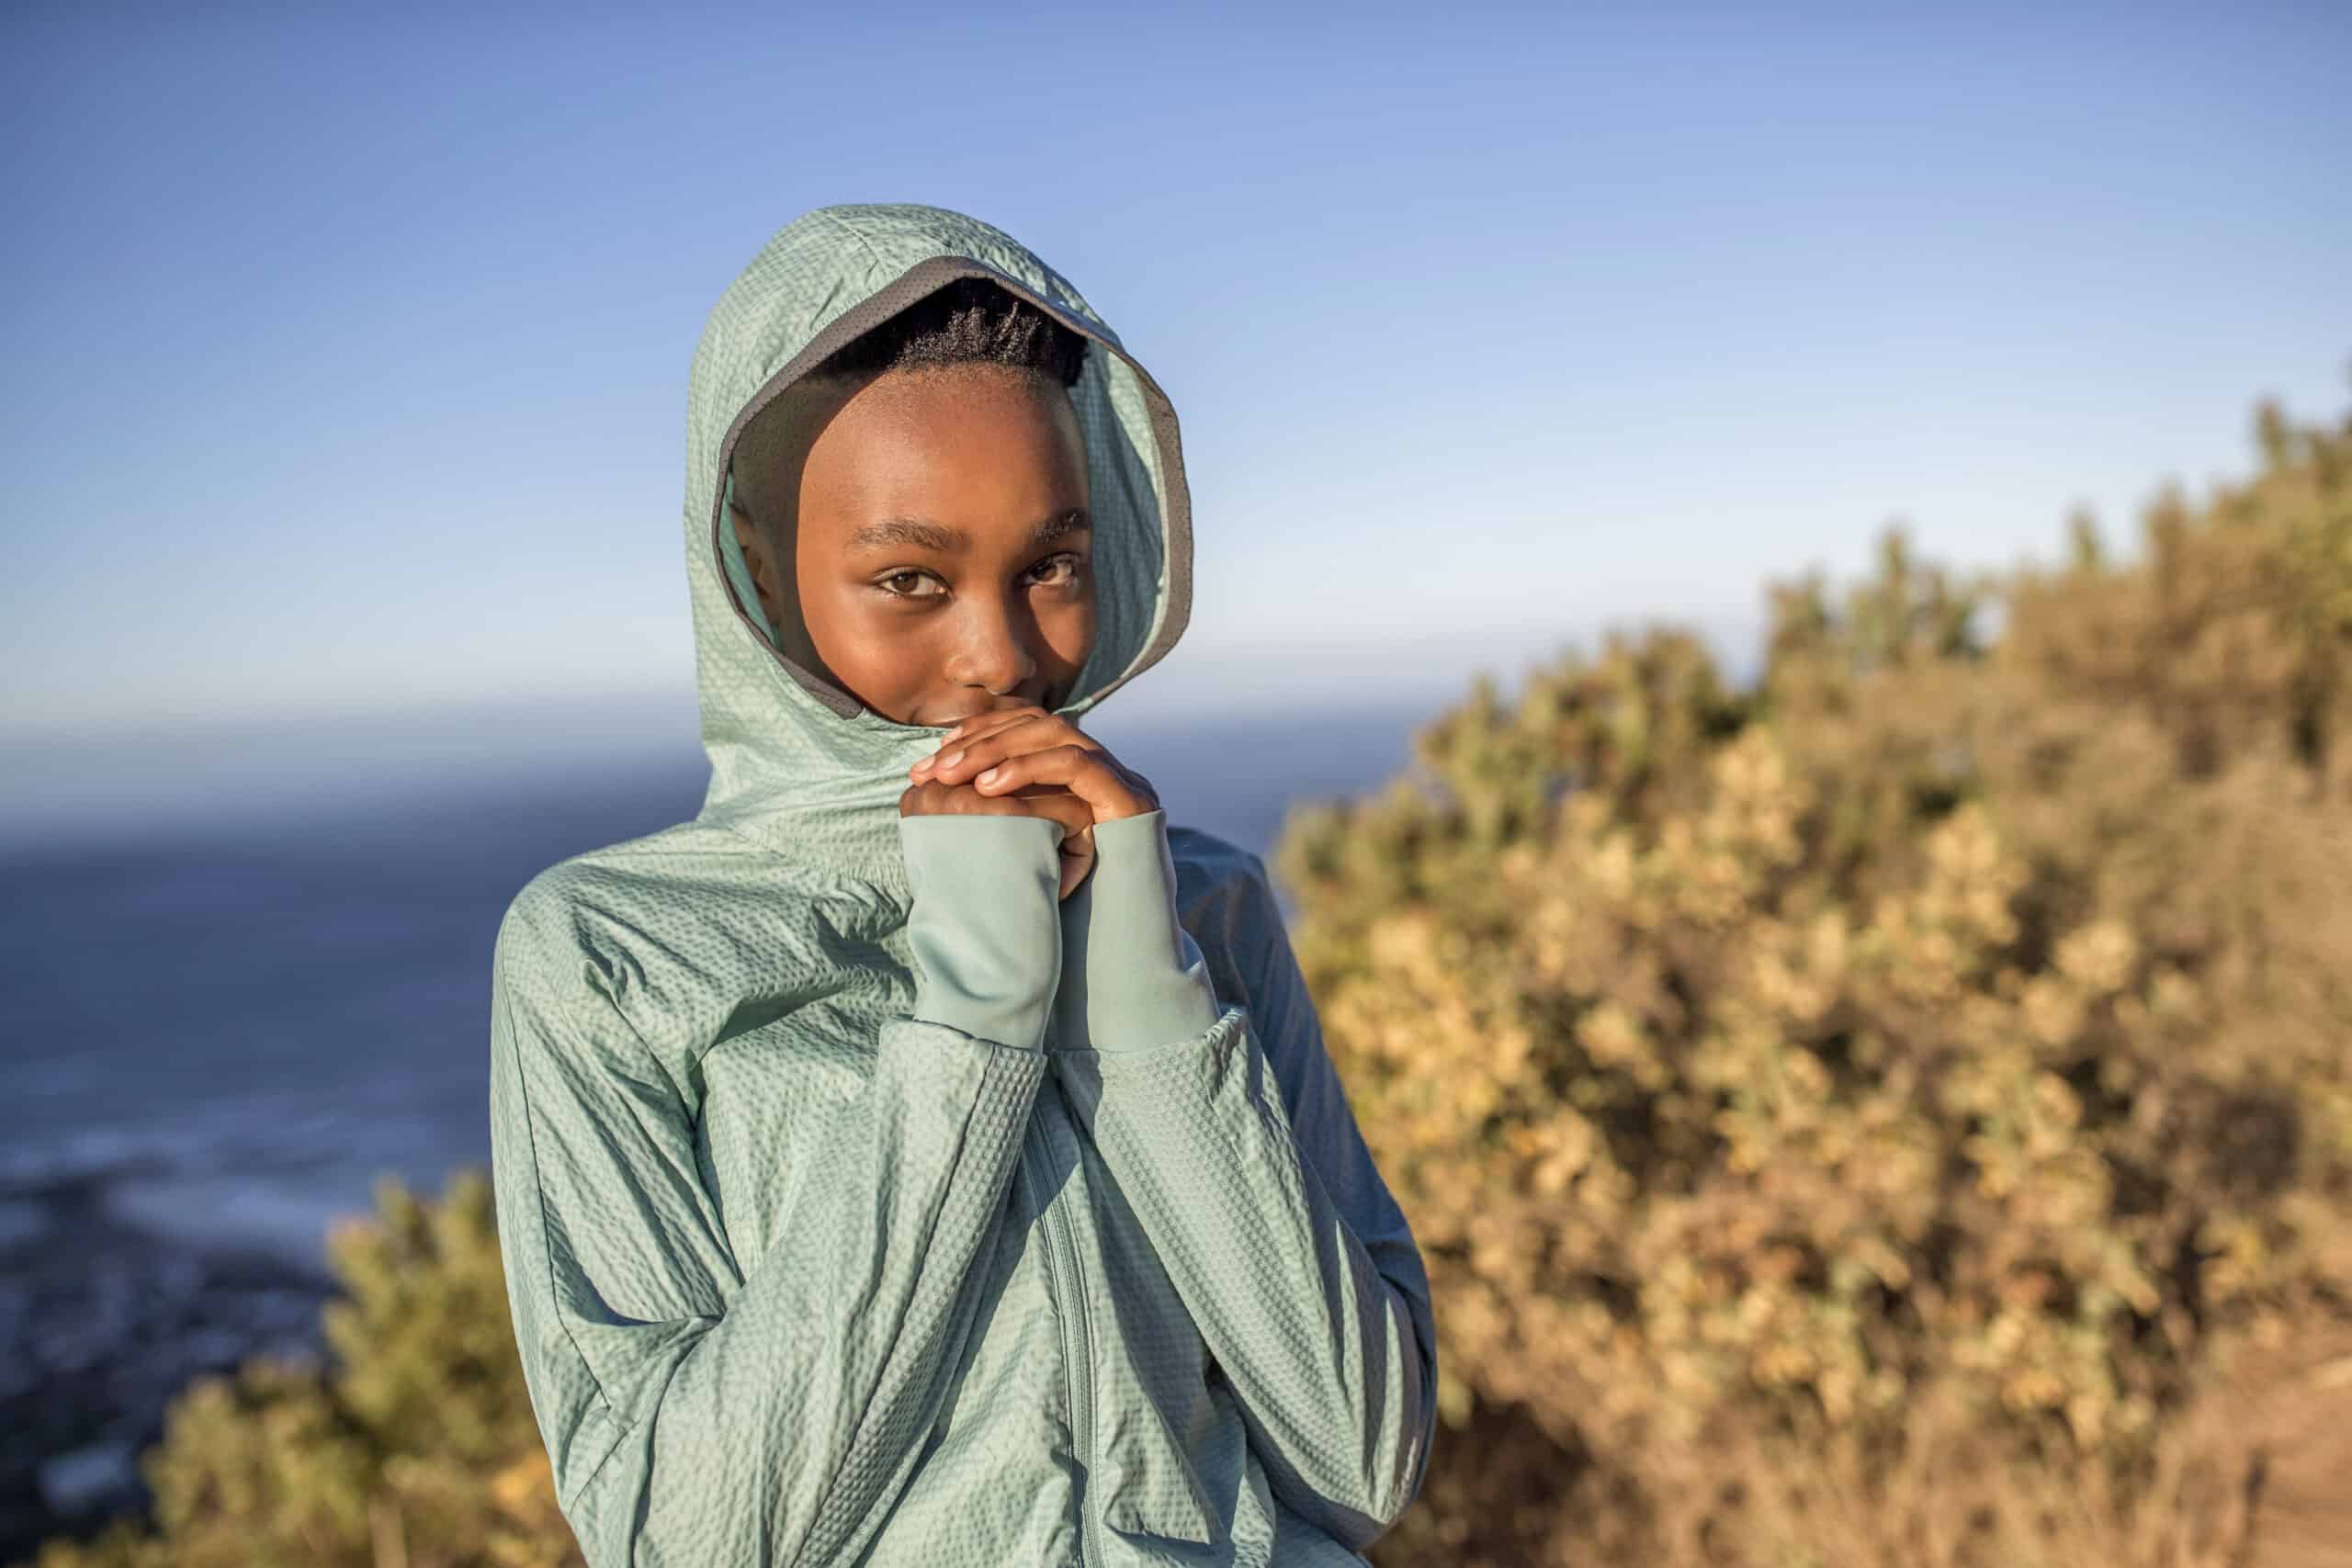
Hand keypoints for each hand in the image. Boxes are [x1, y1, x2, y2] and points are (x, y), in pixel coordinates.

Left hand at [909, 706, 1160, 895]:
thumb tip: (931, 787)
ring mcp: (1122, 781)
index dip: (982, 731)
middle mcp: (1102, 770)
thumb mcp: (1017, 851)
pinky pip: (1076, 765)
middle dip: (982, 738)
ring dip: (999, 749)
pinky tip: (989, 789)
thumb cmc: (1058, 907)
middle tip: (936, 765)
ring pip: (1056, 734)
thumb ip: (993, 815)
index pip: (1026, 726)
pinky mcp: (1130, 799)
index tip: (937, 753)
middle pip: (1038, 723)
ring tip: (954, 774)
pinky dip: (1029, 769)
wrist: (1114, 947)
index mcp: (1076, 774)